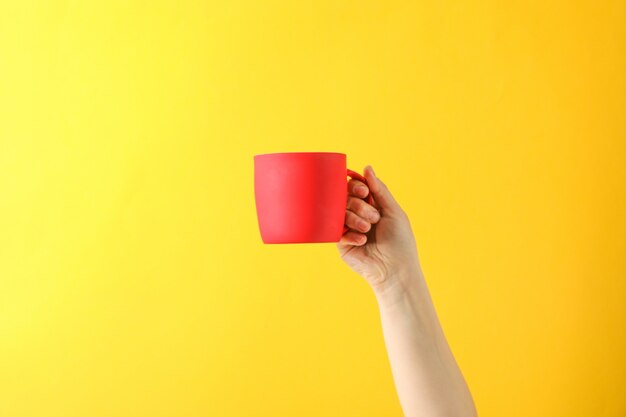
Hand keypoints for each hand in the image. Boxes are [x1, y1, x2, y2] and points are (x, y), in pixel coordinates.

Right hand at [337, 165, 420, 292]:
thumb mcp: (393, 211)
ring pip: (339, 212)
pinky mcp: (341, 243)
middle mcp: (357, 215)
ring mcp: (347, 228)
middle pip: (346, 198)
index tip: (364, 192)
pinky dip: (350, 233)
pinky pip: (336, 231)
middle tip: (373, 217)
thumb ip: (379, 189)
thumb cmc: (399, 241)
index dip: (356, 186)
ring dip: (355, 218)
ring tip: (368, 229)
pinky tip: (362, 241)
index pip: (355, 188)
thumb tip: (367, 168)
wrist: (395, 269)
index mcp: (370, 205)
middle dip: (359, 205)